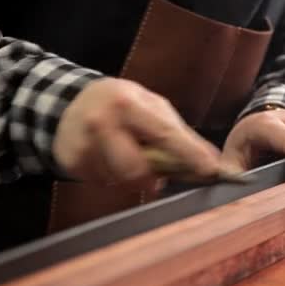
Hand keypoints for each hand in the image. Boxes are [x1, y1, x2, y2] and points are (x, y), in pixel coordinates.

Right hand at [53, 78, 219, 188]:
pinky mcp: (72, 162)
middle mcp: (102, 122)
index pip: (164, 134)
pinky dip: (114, 177)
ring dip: (133, 178)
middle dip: (153, 177)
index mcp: (127, 104)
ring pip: (121, 181)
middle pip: (138, 169)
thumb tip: (214, 160)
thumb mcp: (150, 107)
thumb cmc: (120, 104)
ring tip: (127, 156)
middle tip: (157, 174)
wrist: (70, 102)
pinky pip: (104, 183)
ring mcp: (83, 144)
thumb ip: (180, 133)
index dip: (190, 154)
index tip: (211, 170)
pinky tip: (109, 159)